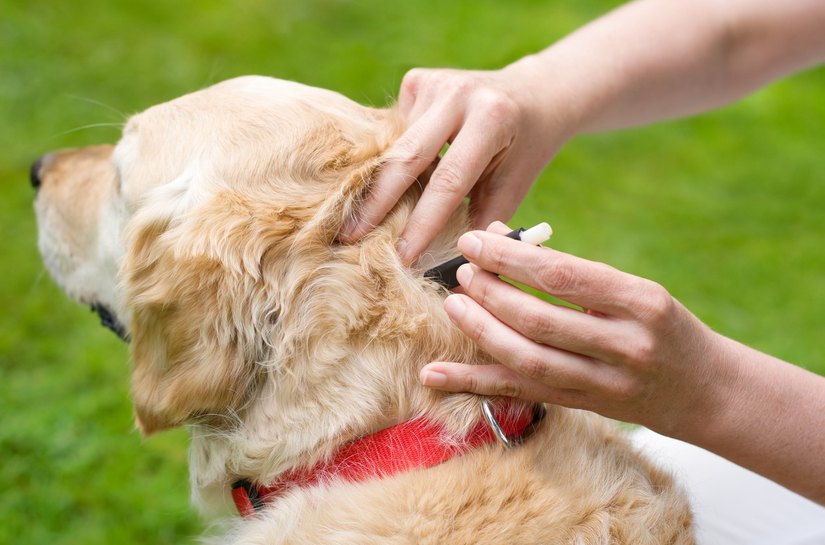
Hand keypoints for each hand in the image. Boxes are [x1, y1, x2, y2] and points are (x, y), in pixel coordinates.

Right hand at [339, 65, 570, 264]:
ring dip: (381, 183)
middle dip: (376, 203)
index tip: (402, 257)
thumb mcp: (514, 186)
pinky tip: (393, 177)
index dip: (423, 222)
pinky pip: (395, 131)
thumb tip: (450, 271)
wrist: (534, 94)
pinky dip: (393, 159)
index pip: (449, 180)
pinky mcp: (417, 80)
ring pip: (396, 145)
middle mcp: (458, 93)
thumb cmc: (524, 150)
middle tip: (348, 238)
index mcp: (491, 118)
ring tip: (357, 220)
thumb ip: (482, 222)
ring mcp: (434, 82)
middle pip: (406, 156)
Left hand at [420, 222, 739, 436]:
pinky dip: (473, 383)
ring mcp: (606, 384)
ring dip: (482, 332)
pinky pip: (522, 393)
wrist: (705, 390)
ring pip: (529, 360)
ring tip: (453, 306)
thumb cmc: (662, 326)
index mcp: (641, 302)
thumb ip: (574, 273)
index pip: (564, 276)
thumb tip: (504, 241)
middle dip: (492, 294)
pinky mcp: (584, 407)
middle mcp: (626, 345)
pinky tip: (434, 374)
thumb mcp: (634, 291)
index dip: (512, 258)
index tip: (475, 240)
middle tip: (462, 272)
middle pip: (541, 320)